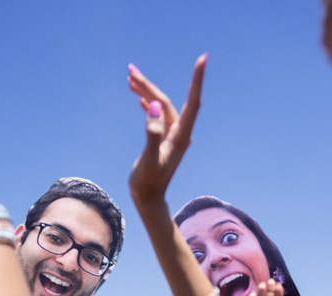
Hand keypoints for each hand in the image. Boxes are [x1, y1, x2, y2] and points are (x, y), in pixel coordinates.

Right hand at [127, 55, 205, 208]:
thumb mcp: (149, 159)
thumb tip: (154, 107)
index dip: (197, 79)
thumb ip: (152, 133)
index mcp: (180, 135)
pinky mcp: (162, 139)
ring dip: (145, 92)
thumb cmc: (148, 182)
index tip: (203, 59)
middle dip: (149, 84)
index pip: (193, 102)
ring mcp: (171, 136)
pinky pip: (157, 116)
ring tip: (129, 78)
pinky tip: (139, 98)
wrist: (148, 199)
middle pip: (167, 101)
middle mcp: (179, 132)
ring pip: (160, 107)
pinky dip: (147, 104)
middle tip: (131, 69)